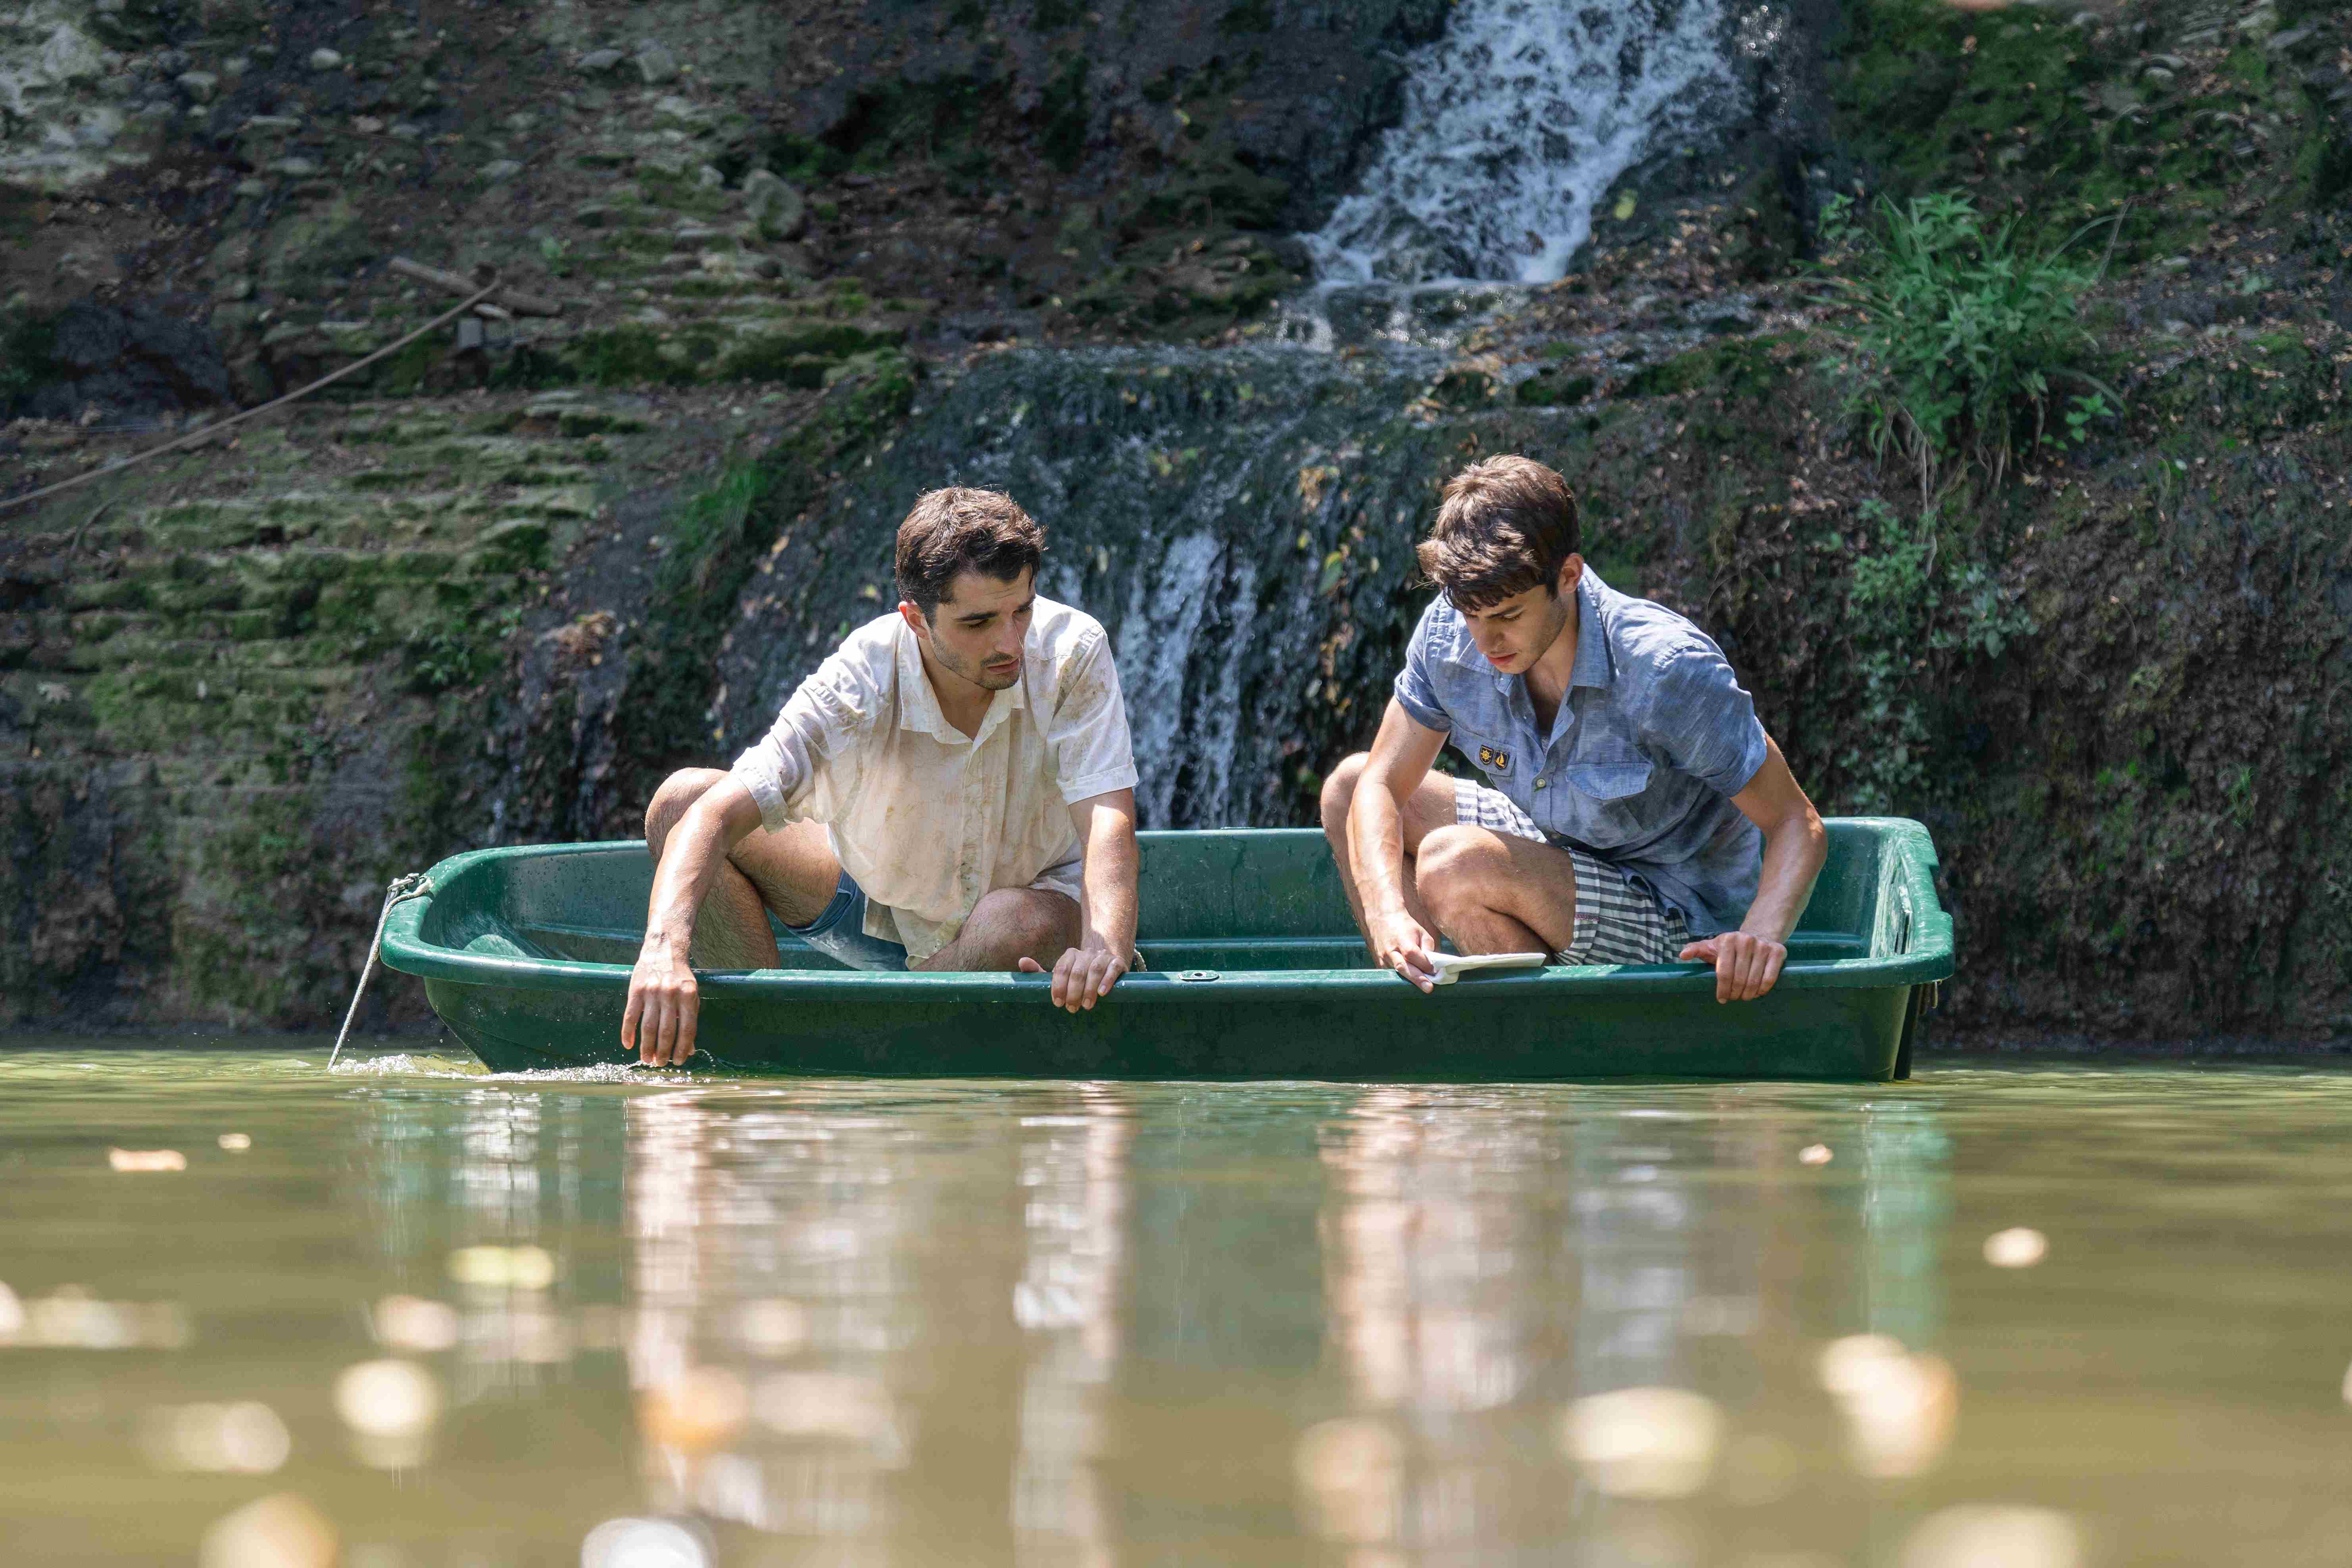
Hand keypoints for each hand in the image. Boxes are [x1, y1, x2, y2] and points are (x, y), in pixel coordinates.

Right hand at [623, 934, 698, 1064]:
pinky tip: (628, 1044)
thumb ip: (690, 1020)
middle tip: (660, 1063)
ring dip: (647, 1047)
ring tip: (647, 1059)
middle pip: (666, 1031)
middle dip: (663, 1052)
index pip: (687, 1029)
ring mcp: (652, 992)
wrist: (663, 951)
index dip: (683, 1048)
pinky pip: (630, 1016)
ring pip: (648, 1027)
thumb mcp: (691, 995)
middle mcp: (670, 994)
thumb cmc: (680, 977)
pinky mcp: (635, 990)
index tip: (679, 1061)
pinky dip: (628, 1032)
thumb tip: (689, 1049)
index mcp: (688, 996)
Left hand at [1019, 944, 1128, 1012]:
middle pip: (1078, 971)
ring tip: (1086, 1006)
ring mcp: (1102, 956)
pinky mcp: (1117, 962)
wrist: (1105, 967)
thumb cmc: (1078, 976)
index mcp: (1069, 955)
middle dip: (1073, 992)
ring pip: (1095, 969)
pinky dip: (1107, 980)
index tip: (1057, 1002)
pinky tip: (1102, 993)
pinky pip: (1113, 968)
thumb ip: (1039, 972)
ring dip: (1089, 989)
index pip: (1061, 968)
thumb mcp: (1059, 976)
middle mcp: (1086, 953)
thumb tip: (1022, 962)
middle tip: (1072, 1009)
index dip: (1058, 986)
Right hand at [1368, 910, 1439, 992]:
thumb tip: (1433, 966)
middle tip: (1429, 988)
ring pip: (1398, 974)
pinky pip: (1393, 974)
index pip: (1413, 955)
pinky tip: (1411, 979)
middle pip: (1403, 967)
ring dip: (1411, 981)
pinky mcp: (1380, 965)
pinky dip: (1403, 978)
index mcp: (1401, 940)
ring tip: (1423, 985)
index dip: (1425, 964)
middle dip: (1417, 979)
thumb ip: (1428, 949)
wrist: (1382, 919)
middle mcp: (1390, 951)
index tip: (1436, 971)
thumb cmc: (1405, 926)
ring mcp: (1383, 959)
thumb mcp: (1421, 932)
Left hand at [1677, 931, 1787, 1002]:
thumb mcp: (1712, 946)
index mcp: (1727, 940)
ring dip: (1748, 994)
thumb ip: (1696, 950)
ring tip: (1744, 997)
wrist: (1759, 934)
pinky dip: (1763, 989)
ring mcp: (1763, 946)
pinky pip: (1770, 977)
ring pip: (1754, 980)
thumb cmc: (1731, 946)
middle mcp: (1746, 940)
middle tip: (1734, 998)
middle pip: (1739, 978)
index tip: (1722, 999)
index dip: (1722, 989)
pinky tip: (1757, 993)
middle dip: (1735, 993)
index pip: (1723, 972)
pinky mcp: (1778, 952)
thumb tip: (1682, 956)